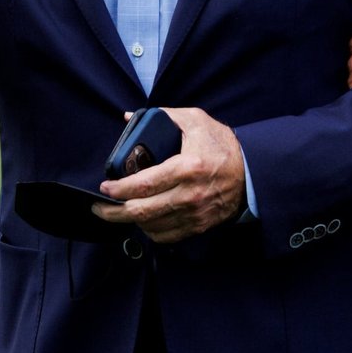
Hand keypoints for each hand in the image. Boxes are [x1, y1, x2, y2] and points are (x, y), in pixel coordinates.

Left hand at [93, 108, 244, 242]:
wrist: (253, 172)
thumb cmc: (222, 145)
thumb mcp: (196, 121)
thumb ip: (163, 115)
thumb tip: (129, 116)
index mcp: (187, 167)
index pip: (143, 184)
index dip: (118, 189)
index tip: (105, 187)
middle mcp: (189, 195)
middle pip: (141, 211)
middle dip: (113, 212)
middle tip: (99, 207)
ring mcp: (194, 214)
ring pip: (150, 227)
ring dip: (130, 221)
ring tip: (119, 211)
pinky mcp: (198, 226)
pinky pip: (166, 236)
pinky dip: (149, 230)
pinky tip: (143, 220)